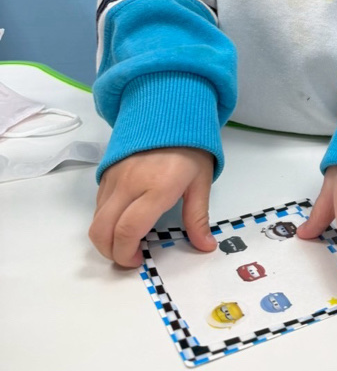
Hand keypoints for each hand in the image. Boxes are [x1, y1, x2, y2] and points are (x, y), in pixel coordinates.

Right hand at [89, 148, 215, 267]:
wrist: (171, 110)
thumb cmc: (191, 147)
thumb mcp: (201, 182)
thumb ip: (198, 217)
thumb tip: (206, 246)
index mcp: (156, 187)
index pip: (128, 230)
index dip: (127, 253)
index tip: (139, 260)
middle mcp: (129, 183)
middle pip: (101, 230)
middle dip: (110, 252)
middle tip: (129, 257)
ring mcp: (114, 176)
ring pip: (96, 218)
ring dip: (106, 237)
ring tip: (128, 240)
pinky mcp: (107, 171)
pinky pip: (98, 203)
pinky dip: (105, 219)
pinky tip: (124, 219)